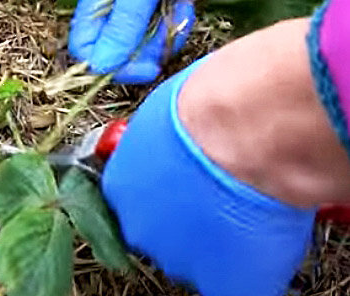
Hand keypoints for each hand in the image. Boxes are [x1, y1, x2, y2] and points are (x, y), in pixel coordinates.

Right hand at [69, 0, 252, 82]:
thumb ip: (124, 24)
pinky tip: (187, 0)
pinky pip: (162, 26)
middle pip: (116, 48)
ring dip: (164, 34)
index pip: (85, 46)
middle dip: (145, 49)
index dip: (109, 64)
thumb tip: (100, 68)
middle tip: (172, 31)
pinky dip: (176, 21)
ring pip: (142, 40)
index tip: (143, 67)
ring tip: (182, 5)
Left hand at [101, 18, 349, 295]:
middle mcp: (139, 228)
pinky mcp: (224, 280)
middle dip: (187, 218)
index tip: (188, 182)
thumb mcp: (161, 114)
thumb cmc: (207, 105)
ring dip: (218, 238)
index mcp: (119, 186)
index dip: (166, 192)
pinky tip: (262, 235)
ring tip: (246, 206)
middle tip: (219, 195)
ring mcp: (179, 257)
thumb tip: (168, 142)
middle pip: (161, 232)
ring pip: (199, 256)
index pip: (136, 201)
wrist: (245, 127)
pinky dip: (252, 265)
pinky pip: (237, 280)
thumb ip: (156, 144)